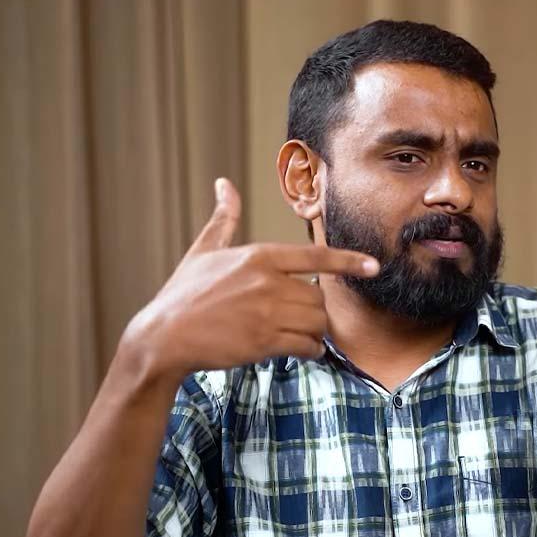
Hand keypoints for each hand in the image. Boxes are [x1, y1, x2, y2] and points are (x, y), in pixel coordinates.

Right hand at [121, 178, 377, 379]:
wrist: (162, 337)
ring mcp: (267, 313)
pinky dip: (310, 350)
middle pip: (319, 297)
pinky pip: (306, 346)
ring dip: (315, 332)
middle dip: (316, 310)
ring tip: (300, 335)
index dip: (349, 261)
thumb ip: (224, 220)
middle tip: (300, 318)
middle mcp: (267, 282)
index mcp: (258, 256)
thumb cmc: (182, 294)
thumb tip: (225, 185)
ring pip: (317, 322)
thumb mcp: (202, 251)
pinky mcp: (264, 342)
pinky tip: (301, 350)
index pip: (316, 257)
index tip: (374, 266)